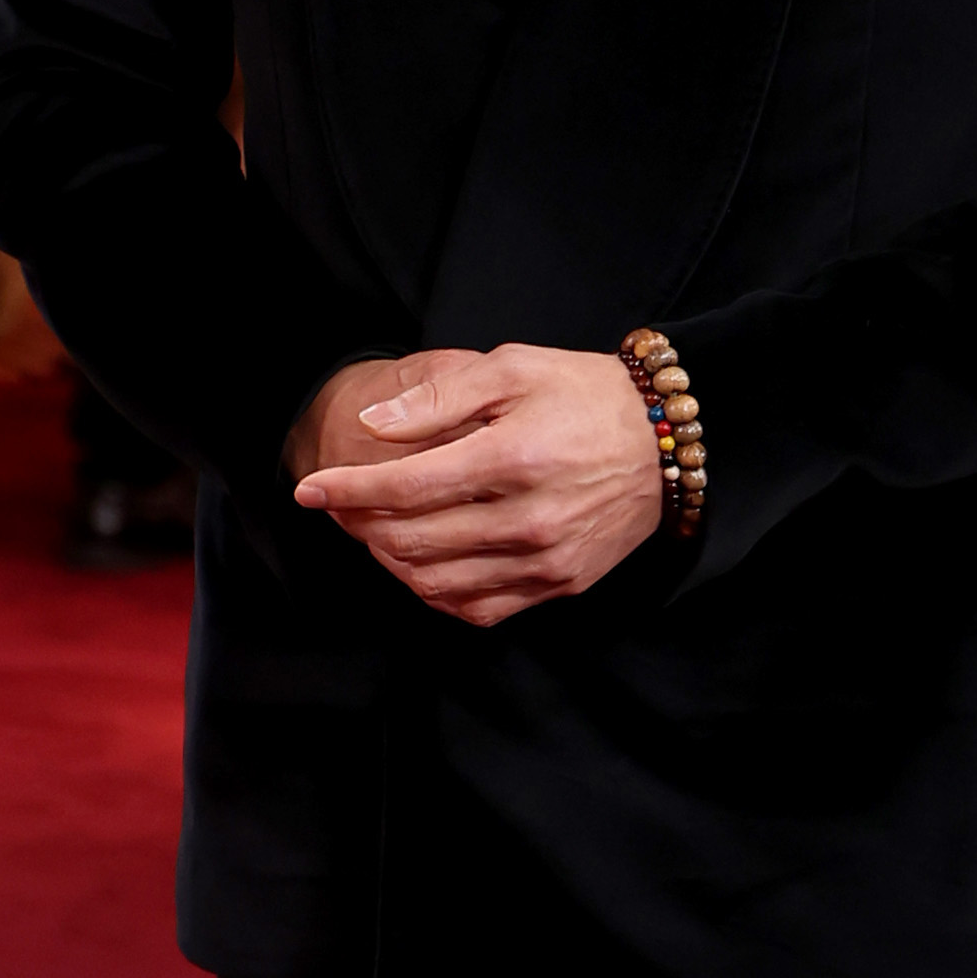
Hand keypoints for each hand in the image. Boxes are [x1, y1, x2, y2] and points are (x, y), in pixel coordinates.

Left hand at [294, 341, 664, 625]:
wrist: (667, 439)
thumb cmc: (584, 394)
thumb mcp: (513, 368)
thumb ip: (439, 397)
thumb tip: (376, 425)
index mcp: (513, 458)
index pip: (405, 488)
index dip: (346, 490)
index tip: (310, 490)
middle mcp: (528, 519)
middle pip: (410, 540)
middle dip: (360, 524)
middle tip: (344, 505)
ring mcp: (544, 560)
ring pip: (435, 582)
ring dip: (391, 561)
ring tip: (379, 532)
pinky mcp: (559, 585)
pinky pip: (476, 609)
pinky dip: (434, 592)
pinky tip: (423, 565)